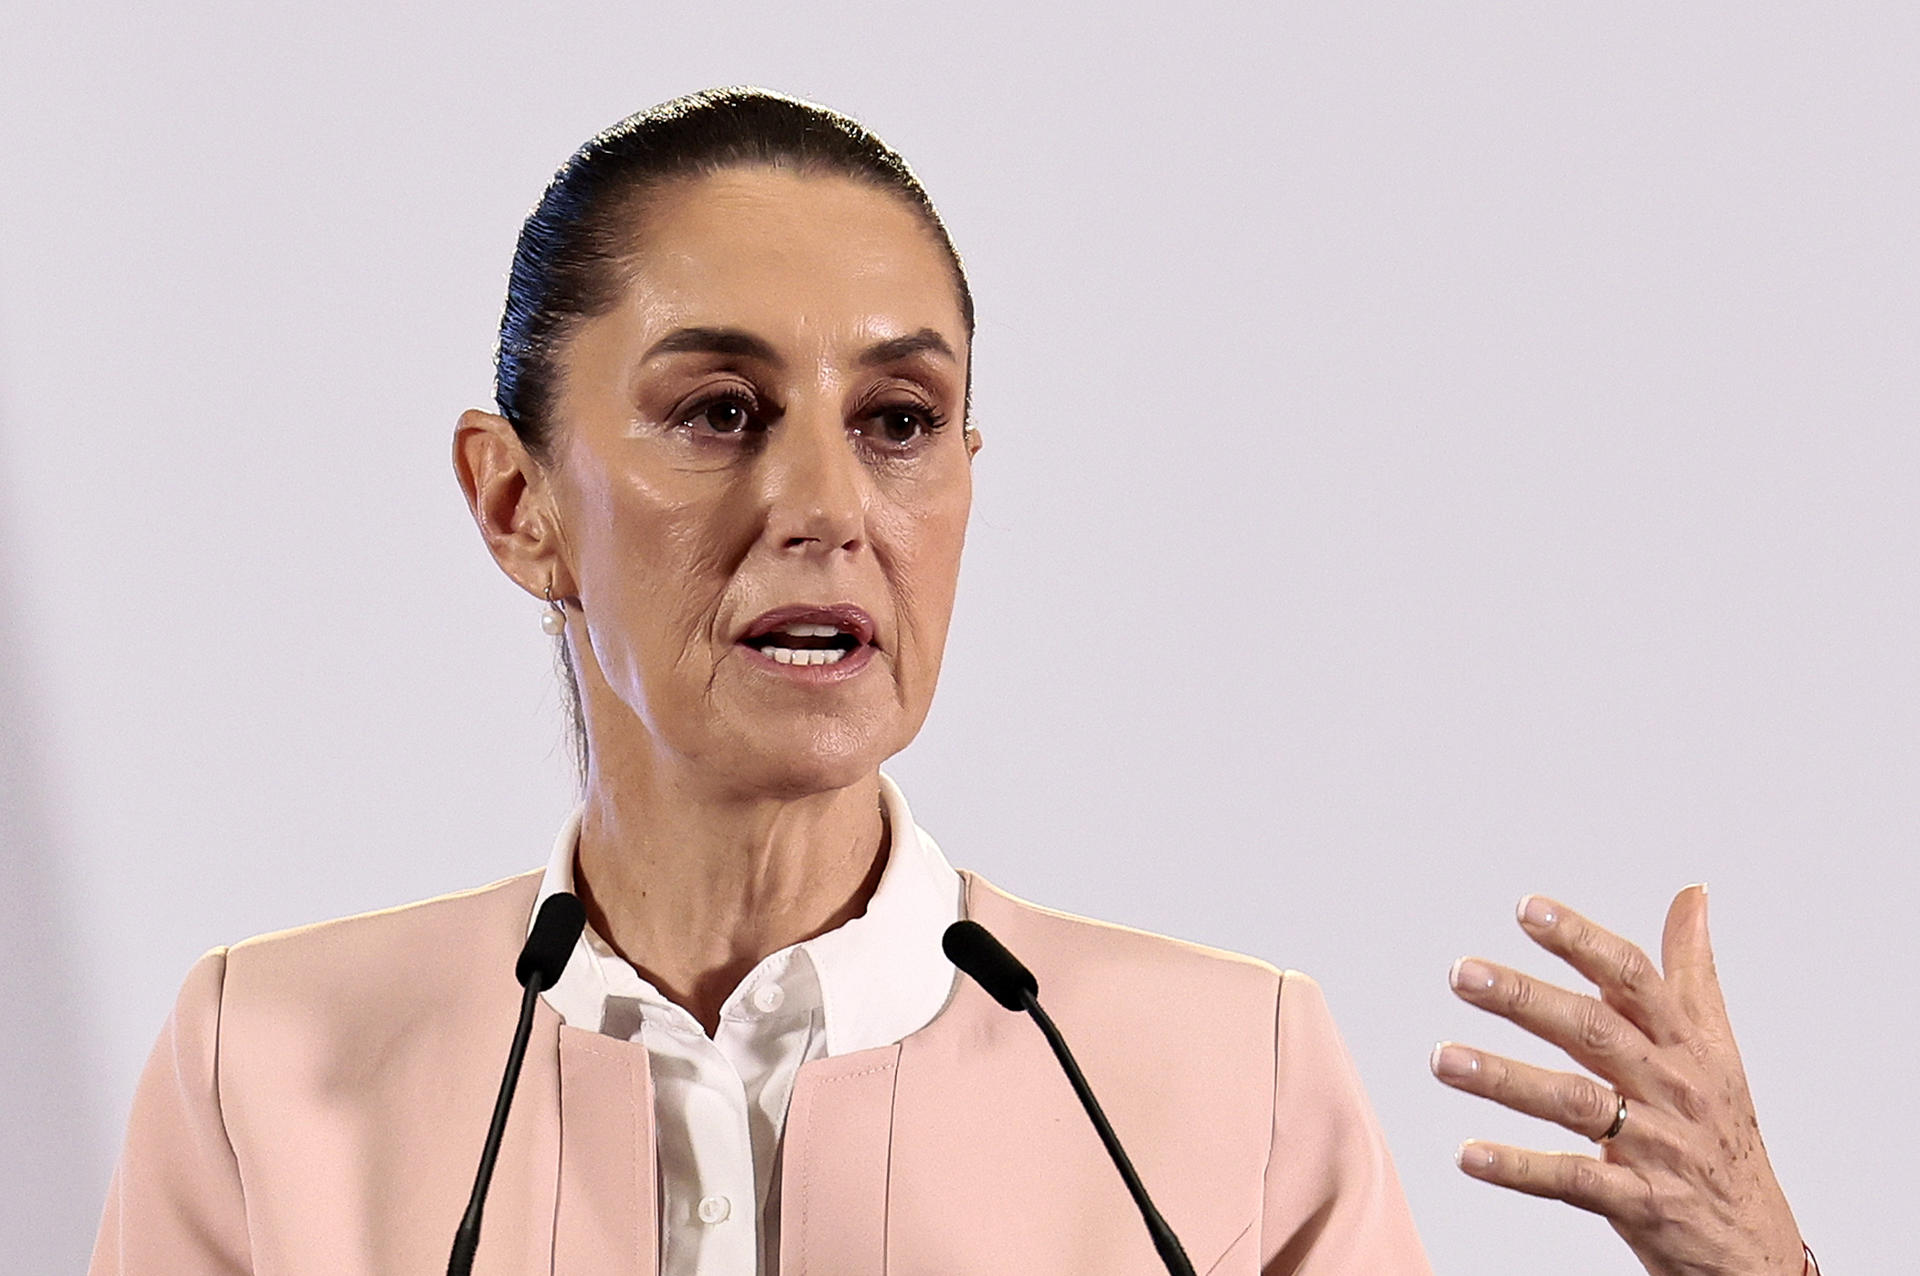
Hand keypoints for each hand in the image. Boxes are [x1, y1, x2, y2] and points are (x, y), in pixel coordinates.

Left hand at [1432, 886, 1805, 1275]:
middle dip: (1525, 998)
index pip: (1633, 978)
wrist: (1760, 1250)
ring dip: (1503, 1079)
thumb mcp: (1718, 1050)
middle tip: (1461, 973)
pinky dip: (1520, 1167)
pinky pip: (1573, 1180)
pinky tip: (1469, 1154)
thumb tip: (1691, 895)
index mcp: (1688, 1046)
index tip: (1527, 909)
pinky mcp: (1643, 1204)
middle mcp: (1674, 1088)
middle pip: (1594, 1031)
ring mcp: (1658, 1147)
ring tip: (1441, 1058)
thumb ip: (1692, 971)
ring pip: (1574, 1102)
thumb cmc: (1724, 1135)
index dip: (1581, 940)